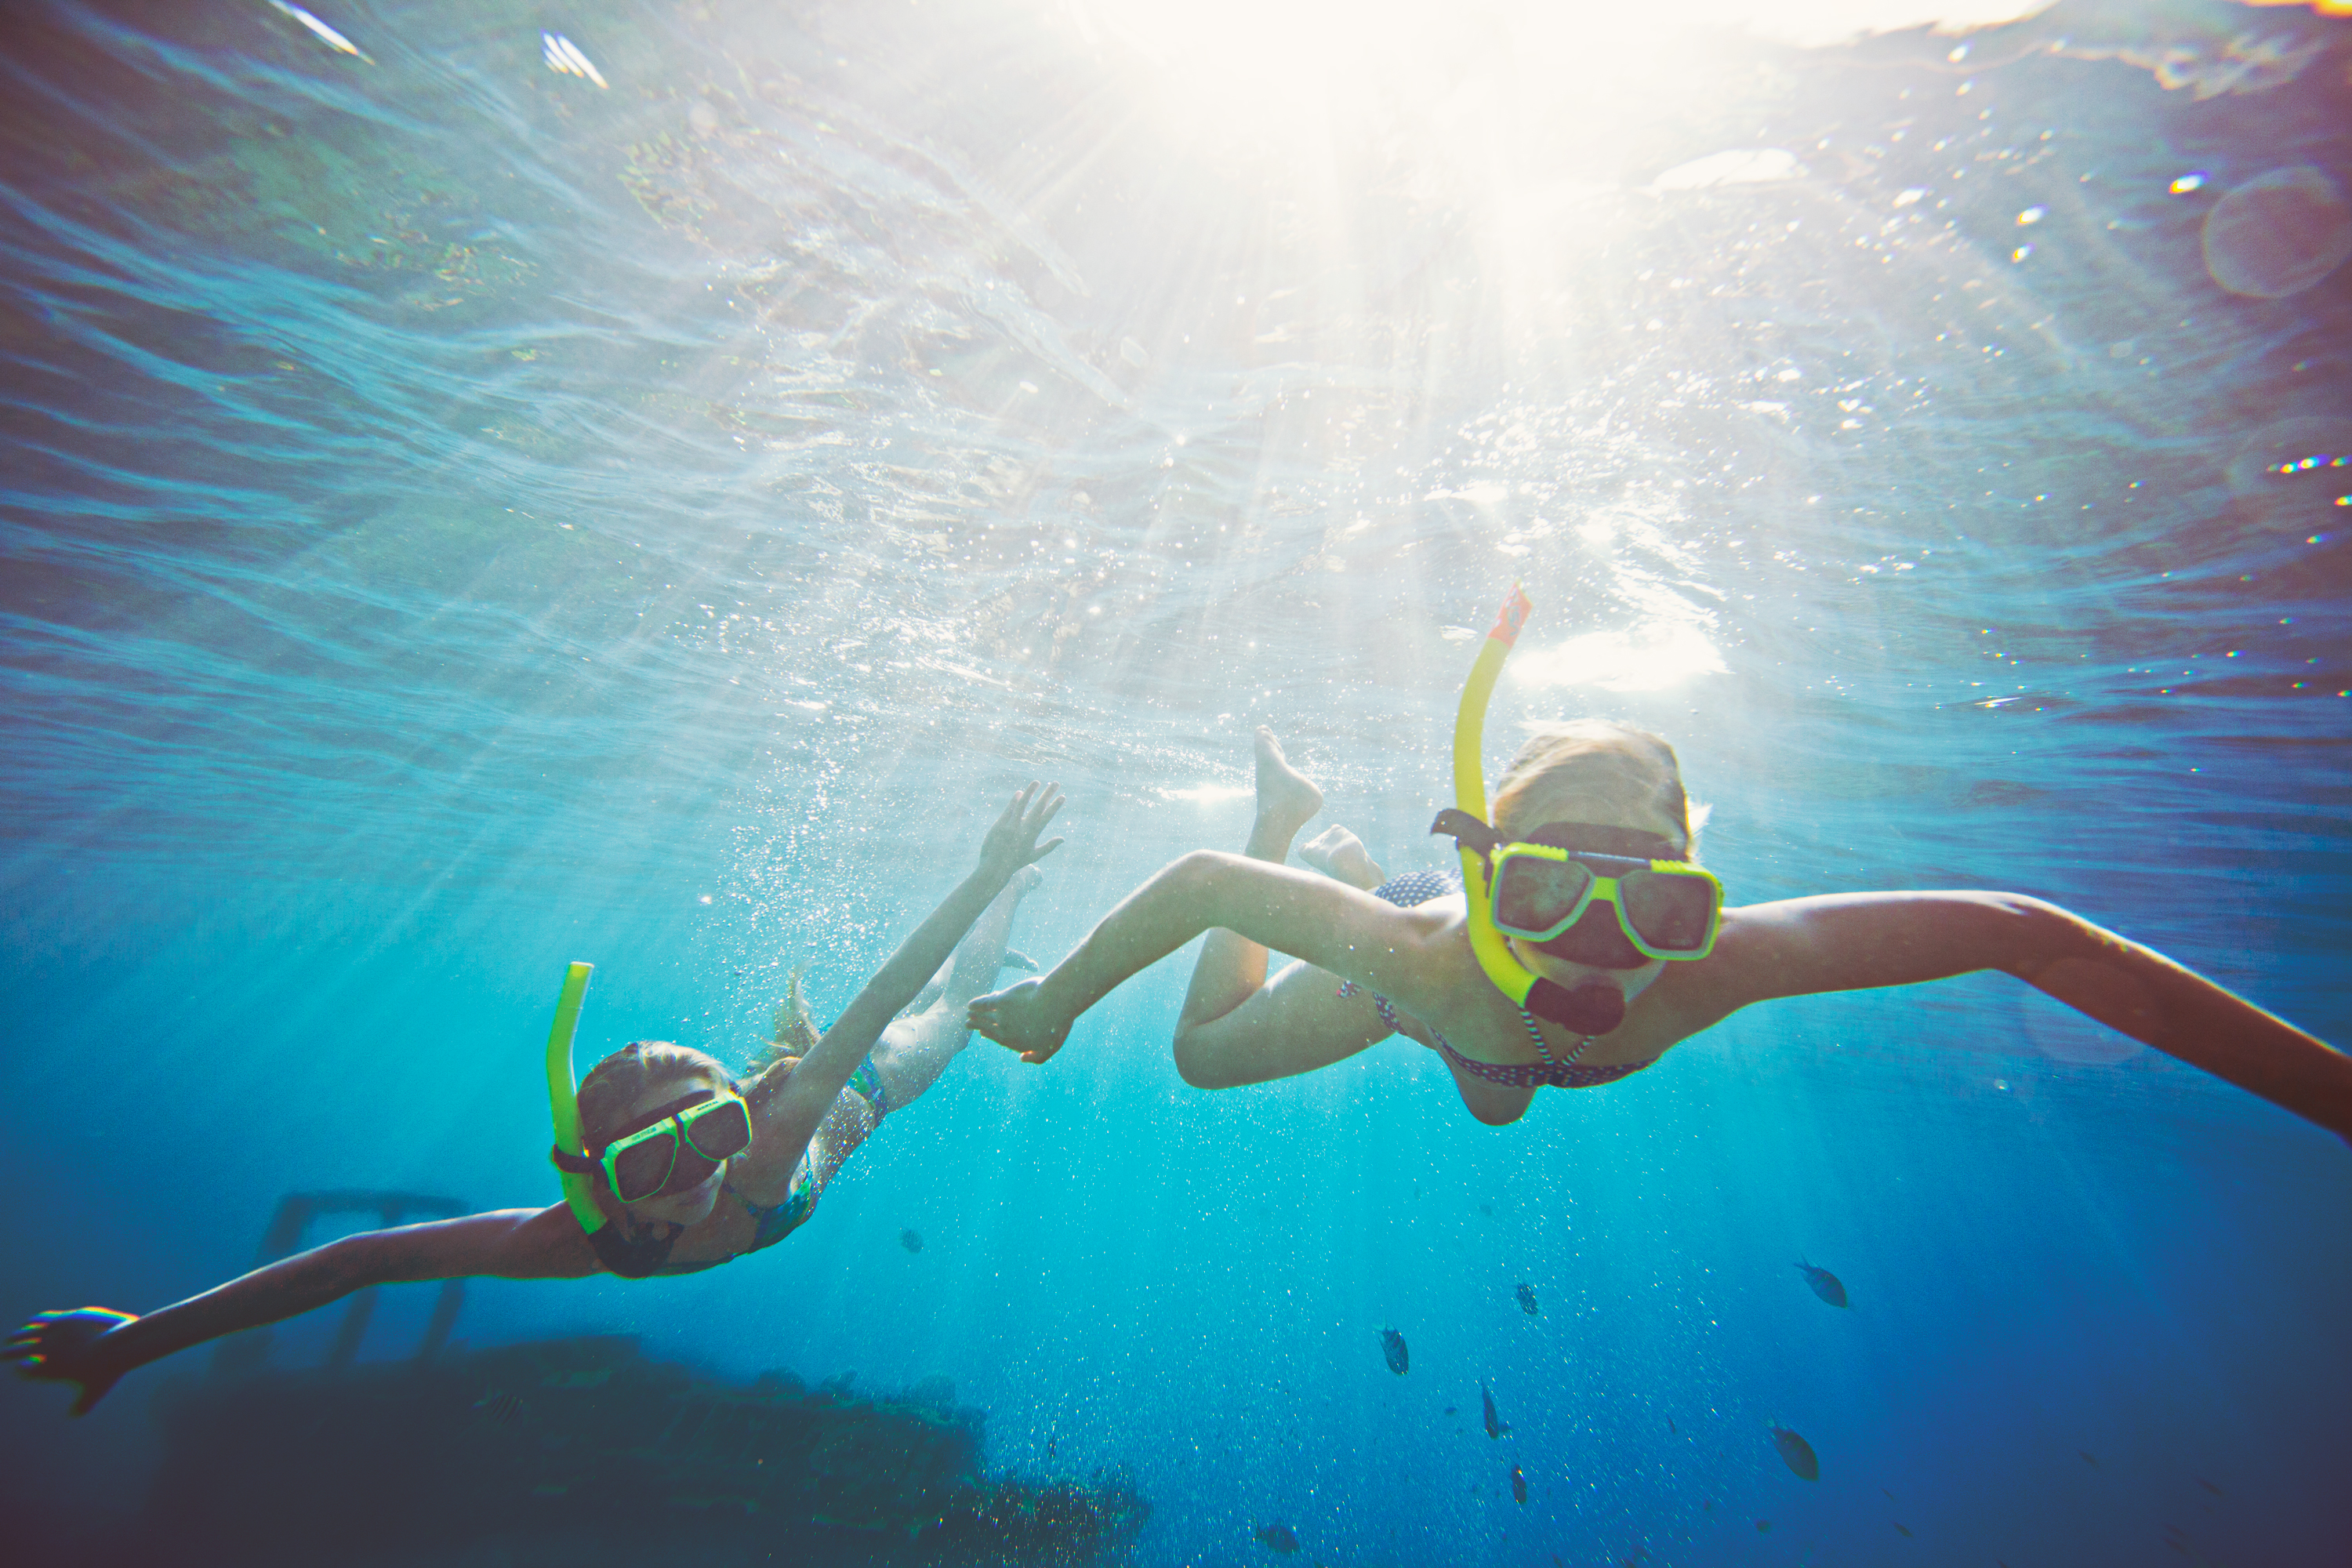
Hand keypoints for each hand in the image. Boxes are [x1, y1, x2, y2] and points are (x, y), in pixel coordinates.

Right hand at [6, 1308, 136, 1415]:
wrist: (119, 1345)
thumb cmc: (108, 1371)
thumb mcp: (95, 1391)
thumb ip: (83, 1404)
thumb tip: (75, 1415)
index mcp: (51, 1369)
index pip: (27, 1371)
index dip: (24, 1370)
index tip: (21, 1369)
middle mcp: (48, 1350)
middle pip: (21, 1351)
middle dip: (11, 1353)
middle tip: (2, 1354)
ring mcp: (56, 1332)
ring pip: (29, 1332)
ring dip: (19, 1335)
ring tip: (12, 1337)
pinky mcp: (66, 1318)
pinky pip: (43, 1319)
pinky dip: (34, 1321)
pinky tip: (31, 1321)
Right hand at [967, 977, 1075, 1064]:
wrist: (1055, 1004)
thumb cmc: (1056, 1026)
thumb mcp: (1050, 1048)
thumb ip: (1036, 1058)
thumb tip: (1020, 1058)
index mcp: (1014, 1042)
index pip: (997, 1038)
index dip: (988, 1034)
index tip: (982, 1032)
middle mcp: (1005, 1031)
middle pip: (986, 1027)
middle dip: (976, 1025)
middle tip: (968, 1023)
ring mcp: (1002, 1016)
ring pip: (983, 1015)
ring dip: (974, 1014)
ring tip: (968, 1012)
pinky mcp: (1002, 1000)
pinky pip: (984, 1003)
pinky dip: (976, 1004)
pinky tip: (971, 1004)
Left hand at [975, 781, 1064, 882]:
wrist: (994, 867)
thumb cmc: (1016, 862)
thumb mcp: (1035, 855)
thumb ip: (1049, 846)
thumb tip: (1063, 839)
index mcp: (1033, 835)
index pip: (1047, 817)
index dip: (1055, 806)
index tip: (1063, 796)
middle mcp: (1023, 829)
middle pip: (1038, 807)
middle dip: (1048, 794)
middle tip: (1056, 783)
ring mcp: (1011, 826)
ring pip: (1022, 804)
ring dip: (1030, 791)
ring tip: (1037, 781)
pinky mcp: (1000, 824)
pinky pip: (1009, 809)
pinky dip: (1014, 801)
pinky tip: (1020, 793)